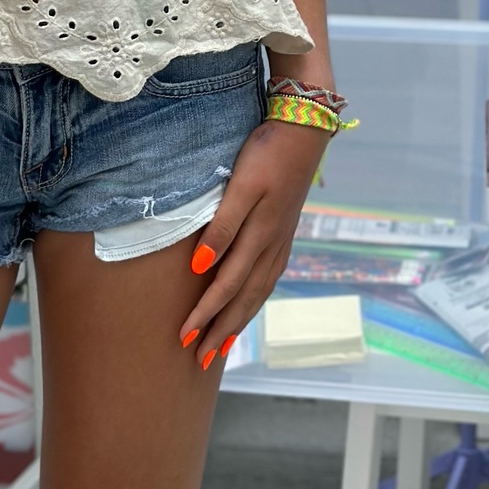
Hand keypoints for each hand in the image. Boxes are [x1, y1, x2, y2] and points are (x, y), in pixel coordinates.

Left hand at [179, 119, 329, 366]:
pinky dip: (256, 298)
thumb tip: (200, 266)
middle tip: (199, 359)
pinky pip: (269, 277)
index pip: (227, 286)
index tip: (183, 338)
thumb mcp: (241, 185)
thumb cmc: (267, 153)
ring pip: (259, 291)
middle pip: (244, 297)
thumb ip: (222, 225)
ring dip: (239, 319)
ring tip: (222, 344)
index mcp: (260, 236)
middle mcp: (272, 245)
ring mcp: (282, 239)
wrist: (304, 129)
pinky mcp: (285, 231)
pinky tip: (249, 303)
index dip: (206, 314)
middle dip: (221, 329)